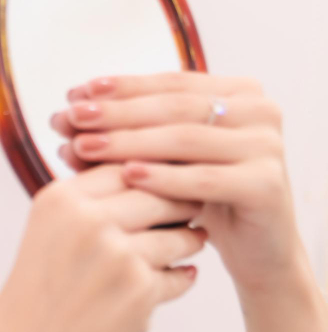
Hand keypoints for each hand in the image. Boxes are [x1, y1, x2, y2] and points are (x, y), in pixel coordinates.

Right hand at [0, 165, 204, 331]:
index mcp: (60, 199)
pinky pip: (181, 273)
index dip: (149, 175)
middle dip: (178, 204)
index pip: (125, 164)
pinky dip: (176, 281)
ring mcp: (118, 254)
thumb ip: (88, 205)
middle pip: (160, 190)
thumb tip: (147, 177)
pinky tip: (156, 289)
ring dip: (185, 242)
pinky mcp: (141, 290)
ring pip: (181, 231)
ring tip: (174, 252)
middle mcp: (88, 219)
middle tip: (183, 216)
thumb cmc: (36, 302)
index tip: (161, 187)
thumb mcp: (48, 236)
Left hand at [53, 73, 297, 289]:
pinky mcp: (267, 184)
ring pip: (185, 140)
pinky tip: (127, 176)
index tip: (74, 93)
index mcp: (237, 92)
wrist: (252, 248)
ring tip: (85, 146)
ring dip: (130, 142)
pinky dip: (164, 177)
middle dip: (117, 113)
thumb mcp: (162, 158)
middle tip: (72, 118)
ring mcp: (268, 145)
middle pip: (174, 108)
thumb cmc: (198, 197)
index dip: (120, 87)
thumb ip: (124, 133)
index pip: (169, 83)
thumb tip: (63, 116)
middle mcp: (259, 110)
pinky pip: (205, 179)